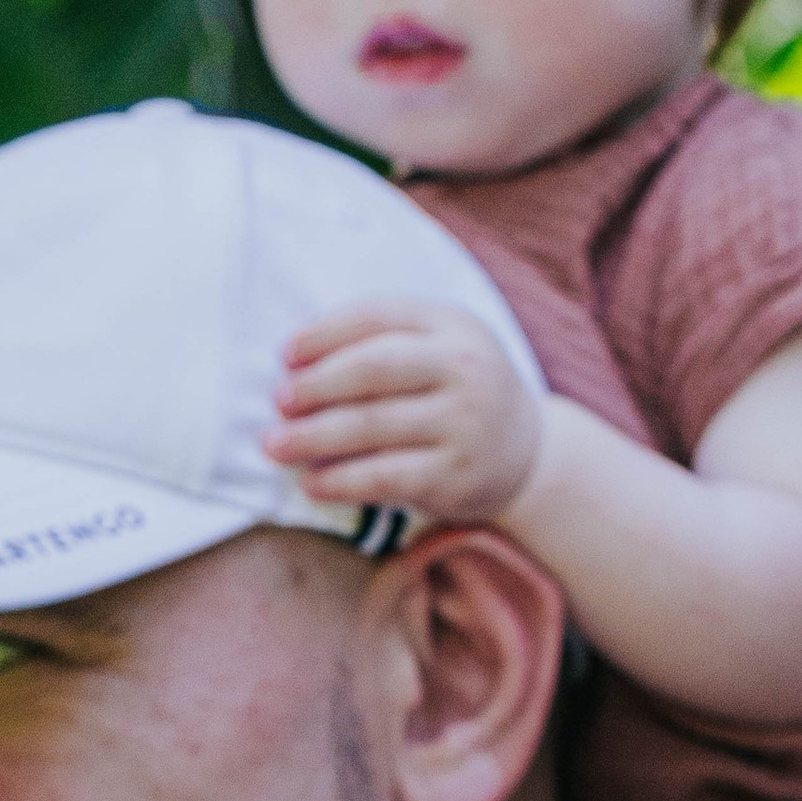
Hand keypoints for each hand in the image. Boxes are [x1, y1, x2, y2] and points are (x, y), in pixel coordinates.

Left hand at [267, 299, 541, 524]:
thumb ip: (381, 340)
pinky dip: (340, 481)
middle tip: (279, 401)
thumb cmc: (456, 392)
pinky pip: (384, 476)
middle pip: (373, 367)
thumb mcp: (438, 347)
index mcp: (451, 325)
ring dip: (313, 437)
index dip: (324, 333)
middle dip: (316, 384)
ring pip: (372, 425)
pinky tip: (312, 483)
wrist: (527, 453)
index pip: (377, 317)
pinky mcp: (455, 475)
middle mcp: (464, 368)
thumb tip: (295, 362)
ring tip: (274, 445)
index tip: (286, 355)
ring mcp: (464, 422)